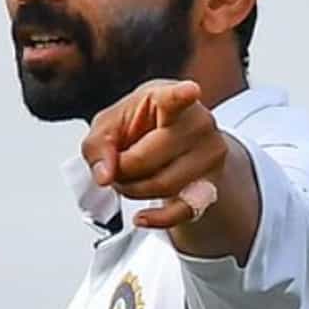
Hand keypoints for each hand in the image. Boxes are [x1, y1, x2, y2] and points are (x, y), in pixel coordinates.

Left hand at [80, 79, 229, 228]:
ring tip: (127, 180)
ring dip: (133, 190)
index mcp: (167, 97)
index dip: (182, 94)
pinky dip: (157, 218)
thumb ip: (97, 145)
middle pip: (147, 157)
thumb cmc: (139, 126)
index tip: (189, 90)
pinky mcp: (211, 185)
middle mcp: (196, 123)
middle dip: (121, 170)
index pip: (176, 96)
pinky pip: (184, 210)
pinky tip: (142, 217)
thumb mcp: (108, 125)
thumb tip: (104, 176)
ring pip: (162, 185)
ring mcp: (209, 154)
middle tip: (114, 167)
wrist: (171, 142)